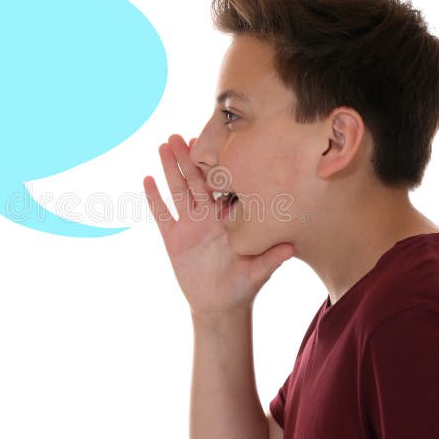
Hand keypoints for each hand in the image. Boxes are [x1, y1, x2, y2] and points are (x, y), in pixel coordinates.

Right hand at [143, 134, 294, 315]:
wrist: (221, 305)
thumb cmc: (244, 284)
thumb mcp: (259, 270)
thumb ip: (272, 257)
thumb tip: (291, 246)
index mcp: (227, 217)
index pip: (220, 185)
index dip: (215, 165)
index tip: (213, 143)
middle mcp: (207, 216)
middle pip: (195, 181)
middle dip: (187, 157)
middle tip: (180, 134)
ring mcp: (189, 225)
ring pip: (177, 191)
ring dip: (170, 168)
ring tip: (163, 145)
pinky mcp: (173, 239)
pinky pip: (162, 215)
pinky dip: (154, 198)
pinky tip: (147, 179)